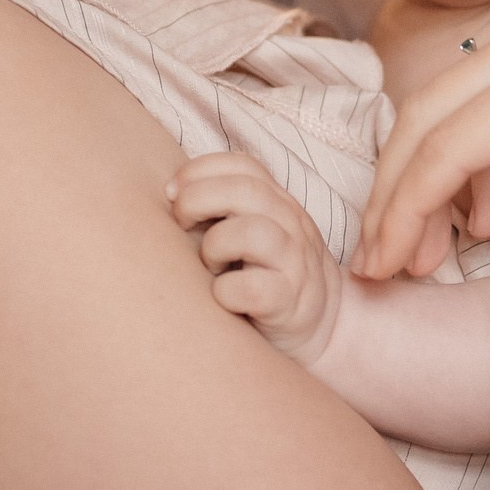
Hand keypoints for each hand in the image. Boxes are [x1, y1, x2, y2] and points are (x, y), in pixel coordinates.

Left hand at [168, 152, 341, 364]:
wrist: (321, 325)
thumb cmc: (265, 274)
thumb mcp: (253, 230)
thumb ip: (224, 208)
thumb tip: (168, 192)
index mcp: (277, 200)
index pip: (241, 164)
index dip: (198, 170)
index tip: (171, 192)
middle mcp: (291, 223)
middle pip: (244, 190)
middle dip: (197, 200)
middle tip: (181, 224)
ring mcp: (294, 262)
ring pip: (251, 233)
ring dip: (215, 246)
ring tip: (210, 265)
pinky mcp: (289, 302)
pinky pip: (251, 289)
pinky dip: (225, 292)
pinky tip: (221, 297)